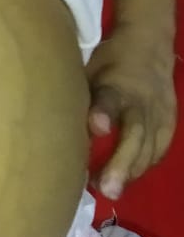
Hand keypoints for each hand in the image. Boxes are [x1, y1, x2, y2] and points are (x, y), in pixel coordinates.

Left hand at [87, 28, 176, 199]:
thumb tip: (66, 130)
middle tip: (107, 189)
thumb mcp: (90, 70)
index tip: (96, 126)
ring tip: (111, 190)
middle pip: (135, 133)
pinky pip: (158, 150)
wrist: (150, 45)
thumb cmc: (110, 62)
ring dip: (130, 171)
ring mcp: (161, 113)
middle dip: (121, 163)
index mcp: (117, 83)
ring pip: (149, 148)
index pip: (110, 99)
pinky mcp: (170, 122)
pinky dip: (143, 165)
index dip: (103, 112)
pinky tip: (127, 176)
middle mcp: (142, 100)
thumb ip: (82, 98)